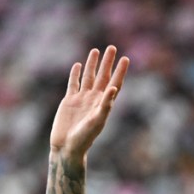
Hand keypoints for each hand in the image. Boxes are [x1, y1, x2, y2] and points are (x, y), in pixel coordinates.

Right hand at [49, 45, 128, 159]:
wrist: (67, 146)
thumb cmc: (85, 137)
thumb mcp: (97, 121)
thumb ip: (106, 105)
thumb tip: (113, 88)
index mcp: (103, 103)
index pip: (114, 83)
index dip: (120, 71)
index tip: (125, 58)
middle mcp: (94, 99)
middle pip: (103, 76)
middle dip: (107, 63)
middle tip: (112, 47)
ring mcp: (82, 99)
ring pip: (88, 77)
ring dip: (92, 64)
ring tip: (96, 51)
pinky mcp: (69, 101)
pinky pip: (73, 83)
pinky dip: (75, 74)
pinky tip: (78, 65)